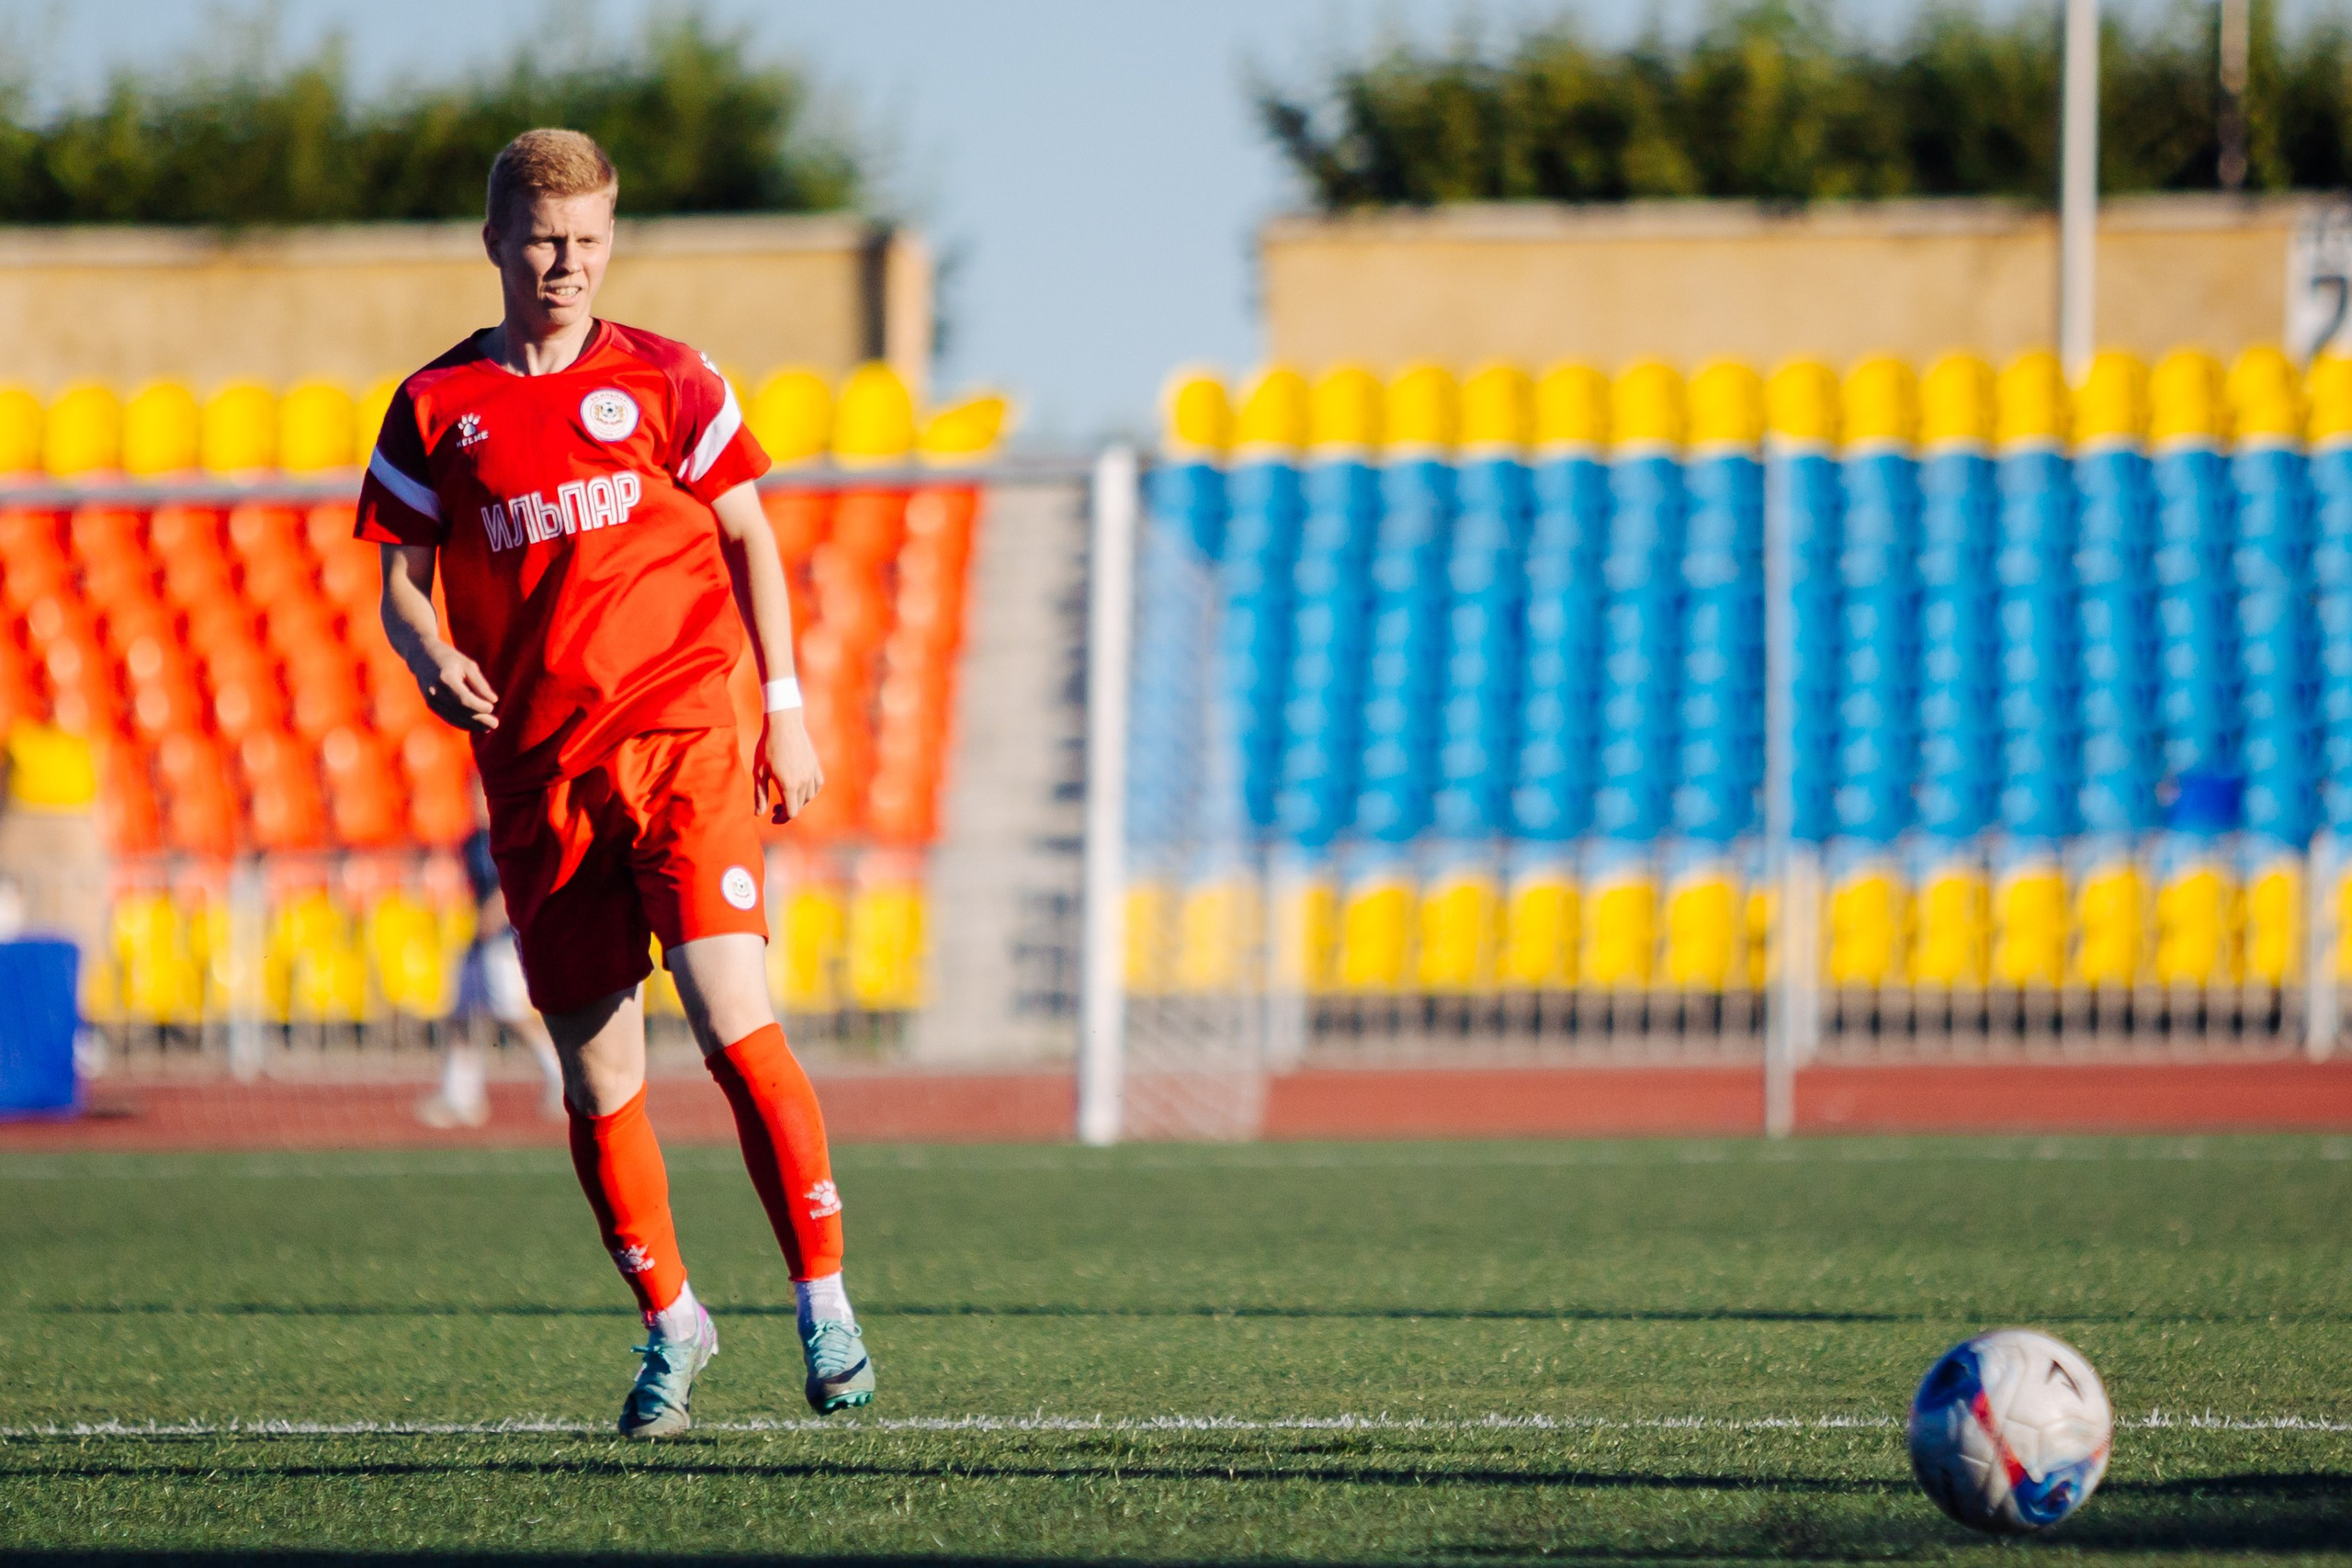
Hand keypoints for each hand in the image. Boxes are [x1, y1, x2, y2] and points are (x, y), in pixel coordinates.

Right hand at [419, 646, 498, 731]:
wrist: (422, 656)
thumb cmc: (450, 659)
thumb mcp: (468, 665)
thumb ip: (480, 683)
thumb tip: (494, 700)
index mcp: (446, 678)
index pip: (464, 699)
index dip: (479, 706)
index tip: (492, 708)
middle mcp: (436, 690)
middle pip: (460, 710)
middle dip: (478, 719)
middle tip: (495, 724)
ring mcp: (431, 699)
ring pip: (454, 716)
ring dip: (471, 724)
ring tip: (487, 728)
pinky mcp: (430, 704)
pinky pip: (448, 717)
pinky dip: (461, 722)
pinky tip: (474, 726)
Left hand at [755, 707, 823, 822]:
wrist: (783, 723)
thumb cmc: (767, 746)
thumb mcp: (759, 772)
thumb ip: (760, 794)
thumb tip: (759, 814)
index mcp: (788, 784)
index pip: (790, 812)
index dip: (781, 819)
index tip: (772, 817)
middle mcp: (803, 781)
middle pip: (799, 806)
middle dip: (787, 811)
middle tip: (774, 808)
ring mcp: (811, 773)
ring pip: (808, 797)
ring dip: (798, 802)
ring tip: (785, 798)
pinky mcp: (815, 765)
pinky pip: (816, 786)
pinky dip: (809, 792)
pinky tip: (800, 789)